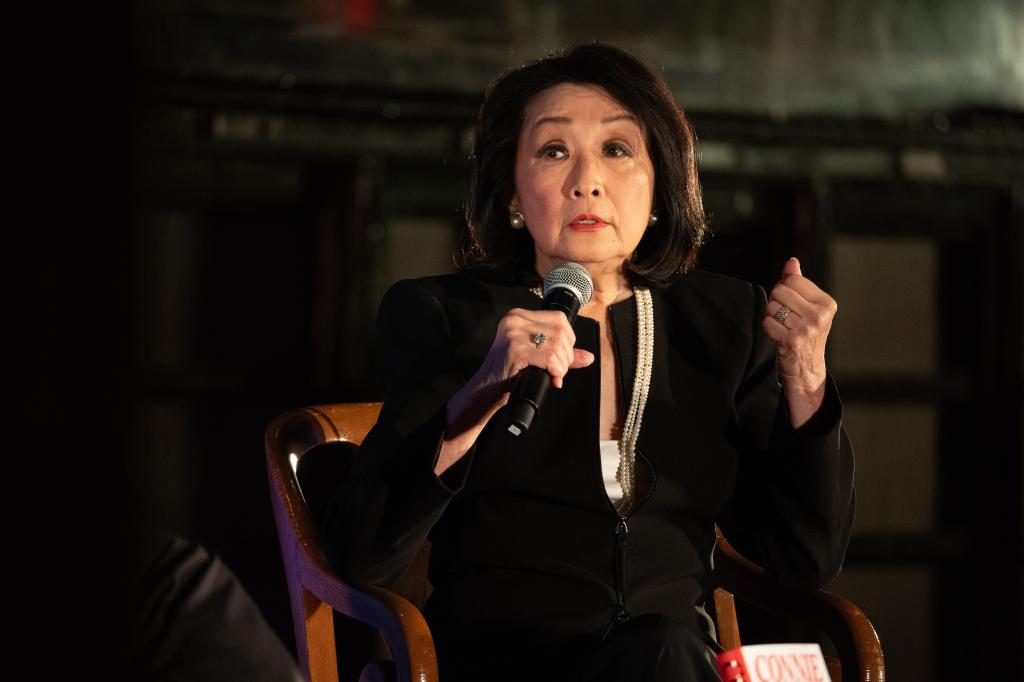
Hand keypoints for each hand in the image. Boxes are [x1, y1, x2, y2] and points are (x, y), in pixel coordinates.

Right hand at [437, 308, 593, 474]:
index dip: (569, 340)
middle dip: (567, 356)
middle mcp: (514, 320)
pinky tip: (551, 379)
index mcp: (518, 316)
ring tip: (553, 376)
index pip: (559, 319)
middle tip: (558, 371)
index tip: (562, 358)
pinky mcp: (514, 350)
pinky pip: (549, 357)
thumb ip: (560, 354)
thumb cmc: (507, 374)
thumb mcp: (535, 358)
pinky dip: (555, 370)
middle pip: (561, 332)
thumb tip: (588, 357)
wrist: (484, 391)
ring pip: (557, 345)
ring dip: (562, 366)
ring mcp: (513, 333)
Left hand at [762, 258, 836, 426]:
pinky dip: (768, 329)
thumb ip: (798, 283)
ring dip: (771, 316)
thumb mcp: (808, 307)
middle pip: (779, 290)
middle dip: (776, 302)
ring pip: (772, 306)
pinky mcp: (792, 341)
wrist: (807, 370)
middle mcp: (820, 315)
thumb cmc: (805, 334)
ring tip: (783, 327)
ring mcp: (807, 329)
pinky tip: (779, 336)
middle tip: (784, 317)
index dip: (784, 289)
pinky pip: (767, 322)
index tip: (791, 304)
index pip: (792, 279)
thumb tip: (792, 261)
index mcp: (827, 303)